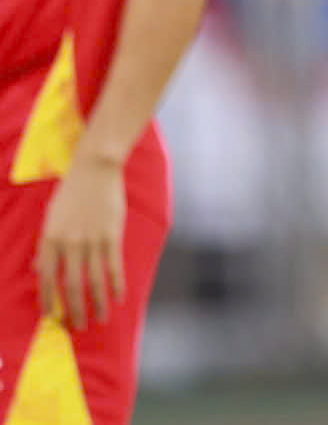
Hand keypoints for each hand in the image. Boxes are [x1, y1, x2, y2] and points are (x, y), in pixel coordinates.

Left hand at [35, 154, 123, 330]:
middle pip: (71, 285)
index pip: (46, 278)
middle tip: (78, 326)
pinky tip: (119, 298)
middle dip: (74, 309)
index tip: (52, 317)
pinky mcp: (112, 235)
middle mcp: (69, 243)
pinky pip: (114, 266)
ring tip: (100, 319)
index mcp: (49, 239)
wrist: (96, 168)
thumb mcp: (50, 217)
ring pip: (94, 280)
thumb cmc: (70, 193)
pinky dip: (117, 284)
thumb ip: (46, 244)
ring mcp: (92, 240)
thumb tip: (40, 268)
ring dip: (98, 303)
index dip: (48, 300)